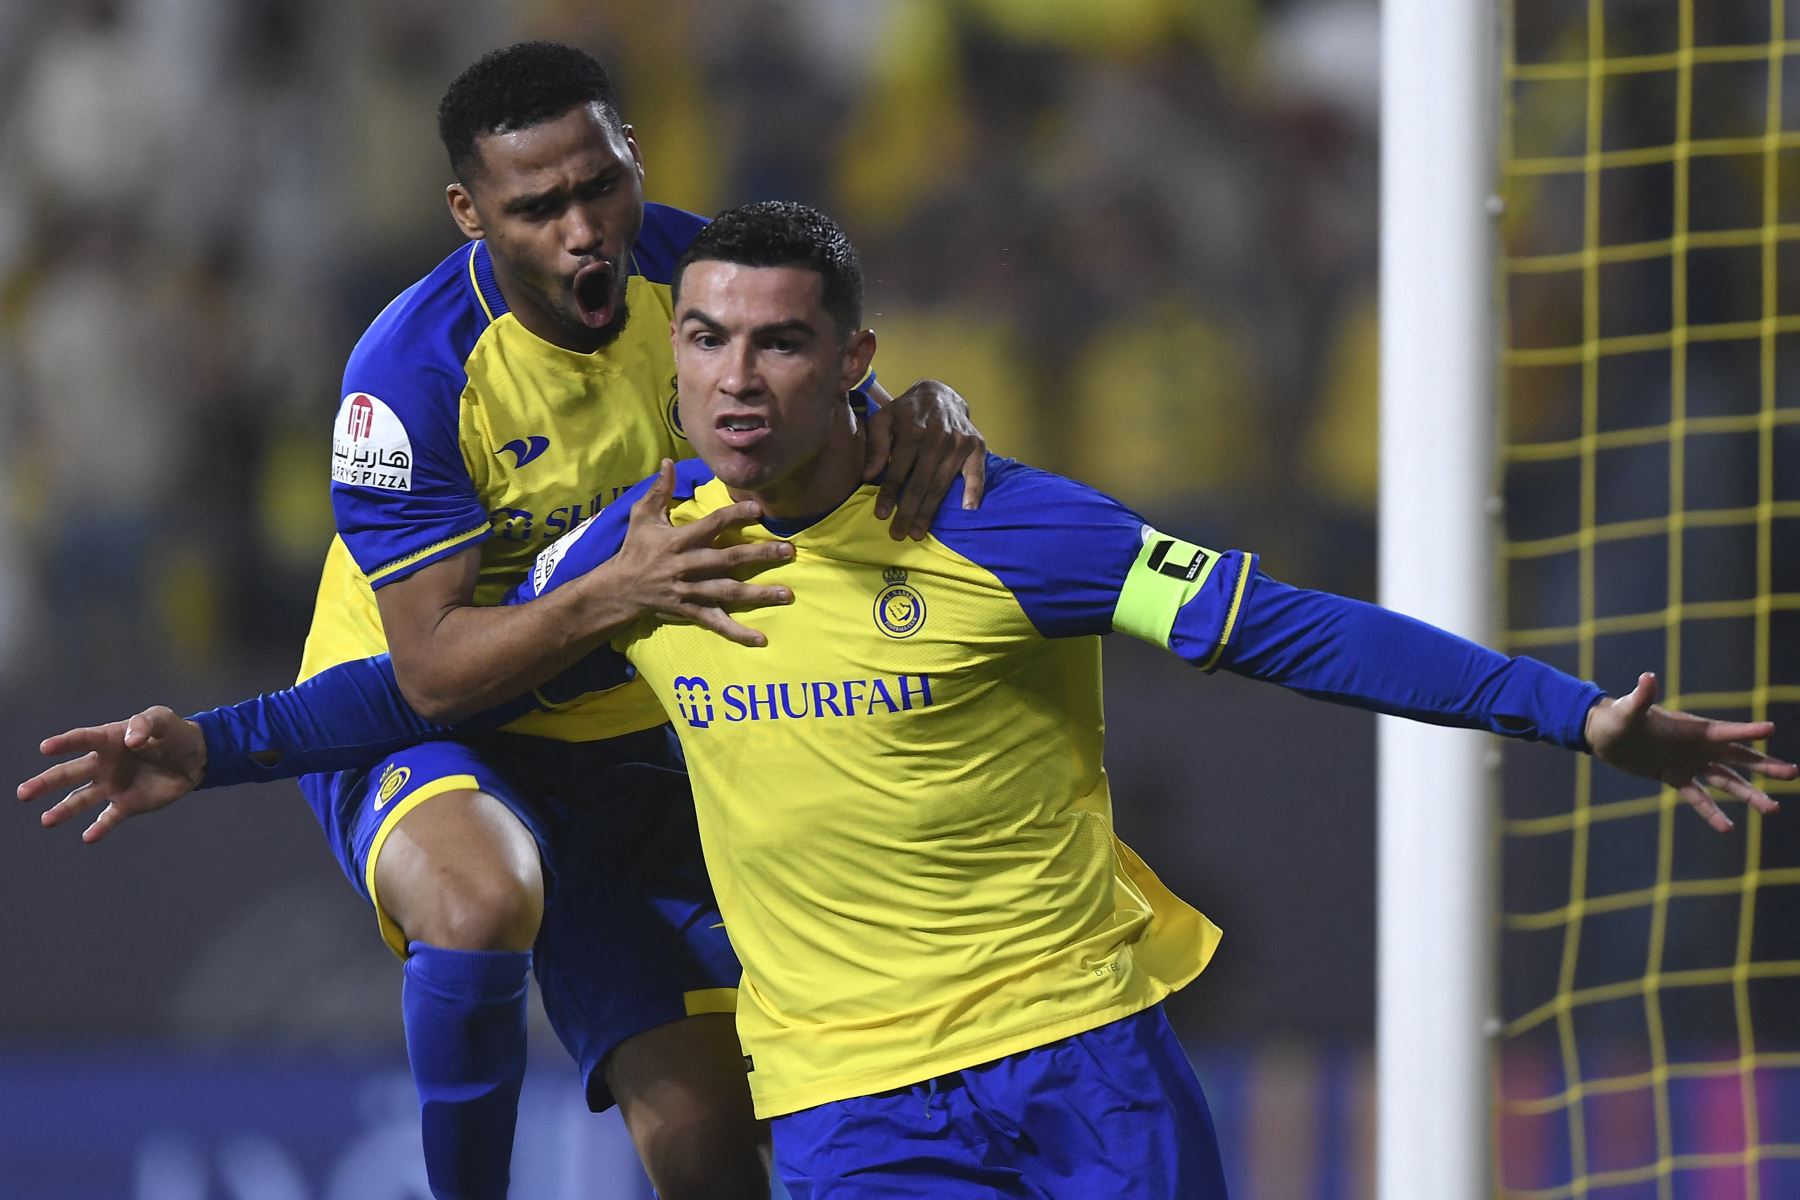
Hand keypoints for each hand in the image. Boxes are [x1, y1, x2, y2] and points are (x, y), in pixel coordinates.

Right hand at [17, 706, 206, 842]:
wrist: (194, 758)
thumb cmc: (172, 734)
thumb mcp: (162, 720)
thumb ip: (145, 725)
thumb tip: (131, 740)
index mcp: (108, 739)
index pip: (82, 740)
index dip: (64, 743)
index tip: (45, 748)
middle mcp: (103, 764)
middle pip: (69, 773)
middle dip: (45, 783)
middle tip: (23, 793)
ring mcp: (112, 786)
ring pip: (80, 799)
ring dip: (63, 810)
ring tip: (46, 820)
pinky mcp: (126, 804)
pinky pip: (108, 818)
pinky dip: (99, 828)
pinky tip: (88, 837)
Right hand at [598, 460, 794, 645]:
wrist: (619, 589)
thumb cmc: (636, 549)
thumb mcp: (642, 517)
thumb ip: (659, 490)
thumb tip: (668, 462)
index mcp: (678, 541)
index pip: (711, 525)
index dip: (734, 516)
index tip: (759, 509)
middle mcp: (687, 566)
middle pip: (727, 560)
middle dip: (759, 555)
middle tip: (789, 551)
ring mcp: (690, 591)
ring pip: (728, 592)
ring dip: (759, 594)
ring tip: (787, 594)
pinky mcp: (691, 611)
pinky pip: (717, 623)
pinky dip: (738, 633)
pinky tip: (760, 639)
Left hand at [863, 380, 986, 539]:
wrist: (940, 393)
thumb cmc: (906, 411)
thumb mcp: (884, 419)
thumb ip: (876, 446)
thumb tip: (868, 475)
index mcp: (912, 432)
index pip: (898, 471)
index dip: (889, 495)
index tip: (881, 515)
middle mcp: (937, 438)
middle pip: (920, 483)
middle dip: (908, 511)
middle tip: (898, 534)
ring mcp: (959, 442)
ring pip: (941, 484)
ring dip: (930, 511)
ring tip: (918, 531)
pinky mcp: (976, 445)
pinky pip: (977, 472)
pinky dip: (974, 490)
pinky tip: (968, 509)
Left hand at [1584, 672, 1796, 831]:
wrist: (1603, 734)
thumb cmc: (1616, 717)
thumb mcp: (1628, 710)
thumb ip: (1641, 697)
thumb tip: (1647, 677)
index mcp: (1692, 729)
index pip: (1725, 731)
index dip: (1746, 731)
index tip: (1771, 730)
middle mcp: (1697, 746)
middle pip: (1738, 758)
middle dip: (1765, 766)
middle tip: (1793, 773)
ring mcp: (1689, 763)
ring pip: (1726, 781)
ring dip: (1749, 794)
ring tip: (1773, 809)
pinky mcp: (1675, 777)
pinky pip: (1698, 797)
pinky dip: (1712, 812)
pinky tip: (1728, 829)